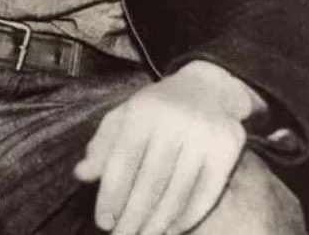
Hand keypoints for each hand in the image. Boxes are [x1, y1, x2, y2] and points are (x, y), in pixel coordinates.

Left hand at [74, 62, 258, 234]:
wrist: (208, 87)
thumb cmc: (156, 108)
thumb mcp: (125, 116)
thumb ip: (103, 145)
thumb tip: (81, 174)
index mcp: (142, 110)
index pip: (123, 159)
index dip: (112, 194)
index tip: (103, 222)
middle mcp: (173, 120)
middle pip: (150, 180)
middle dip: (133, 216)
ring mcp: (203, 134)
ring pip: (178, 191)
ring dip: (158, 222)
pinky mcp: (228, 149)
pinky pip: (206, 193)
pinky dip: (188, 217)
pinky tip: (172, 230)